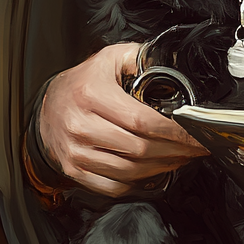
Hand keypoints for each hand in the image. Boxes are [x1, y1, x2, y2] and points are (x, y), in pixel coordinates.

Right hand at [37, 43, 208, 197]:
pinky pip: (113, 186)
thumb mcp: (109, 59)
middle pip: (140, 149)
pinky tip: (156, 171)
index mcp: (91, 95)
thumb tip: (169, 61)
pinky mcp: (74, 171)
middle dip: (177, 150)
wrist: (46, 107)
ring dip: (163, 167)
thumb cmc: (82, 83)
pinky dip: (139, 183)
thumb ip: (139, 57)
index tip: (197, 134)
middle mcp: (80, 126)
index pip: (142, 121)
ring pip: (130, 171)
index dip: (175, 131)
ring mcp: (76, 153)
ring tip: (182, 157)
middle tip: (197, 147)